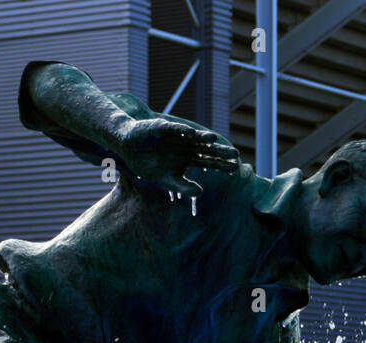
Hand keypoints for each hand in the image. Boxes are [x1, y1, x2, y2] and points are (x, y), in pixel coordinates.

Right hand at [115, 117, 238, 196]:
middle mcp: (187, 147)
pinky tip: (190, 133)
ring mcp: (177, 137)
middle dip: (220, 152)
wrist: (130, 149)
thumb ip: (183, 186)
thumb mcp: (167, 181)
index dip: (221, 165)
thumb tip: (201, 192)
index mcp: (189, 159)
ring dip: (204, 138)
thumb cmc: (150, 166)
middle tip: (236, 154)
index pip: (210, 162)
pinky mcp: (164, 128)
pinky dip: (182, 131)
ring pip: (194, 137)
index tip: (235, 169)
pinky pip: (175, 129)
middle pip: (207, 149)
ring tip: (214, 139)